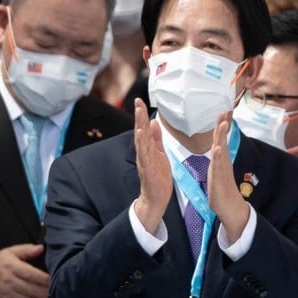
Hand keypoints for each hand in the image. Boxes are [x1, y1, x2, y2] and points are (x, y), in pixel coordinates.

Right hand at [0, 244, 49, 297]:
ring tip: (48, 297)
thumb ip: (26, 250)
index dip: (45, 279)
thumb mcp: (10, 252)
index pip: (31, 275)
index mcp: (11, 267)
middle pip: (32, 290)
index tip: (54, 279)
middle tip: (56, 291)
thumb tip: (41, 248)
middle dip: (46, 292)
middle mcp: (8, 281)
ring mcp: (6, 295)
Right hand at [132, 98, 171, 232]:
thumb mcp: (160, 153)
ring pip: (141, 139)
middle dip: (139, 115)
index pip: (144, 128)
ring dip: (139, 124)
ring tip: (138, 111)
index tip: (140, 101)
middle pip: (140, 130)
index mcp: (147, 148)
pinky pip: (144, 152)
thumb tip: (153, 123)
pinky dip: (142, 142)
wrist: (156, 196)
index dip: (142, 114)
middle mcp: (143, 151)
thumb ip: (156, 139)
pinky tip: (140, 132)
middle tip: (138, 101)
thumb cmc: (159, 176)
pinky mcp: (147, 166)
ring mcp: (144, 159)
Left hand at [208, 111, 249, 241]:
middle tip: (226, 110)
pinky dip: (218, 157)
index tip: (223, 111)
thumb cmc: (221, 188)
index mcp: (220, 158)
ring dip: (222, 137)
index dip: (222, 125)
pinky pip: (219, 166)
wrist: (228, 206)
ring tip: (223, 124)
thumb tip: (217, 147)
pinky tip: (218, 148)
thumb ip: (218, 158)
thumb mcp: (217, 169)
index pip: (220, 138)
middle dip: (223, 124)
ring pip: (222, 149)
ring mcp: (222, 169)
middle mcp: (223, 161)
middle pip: (222, 139)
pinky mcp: (219, 178)